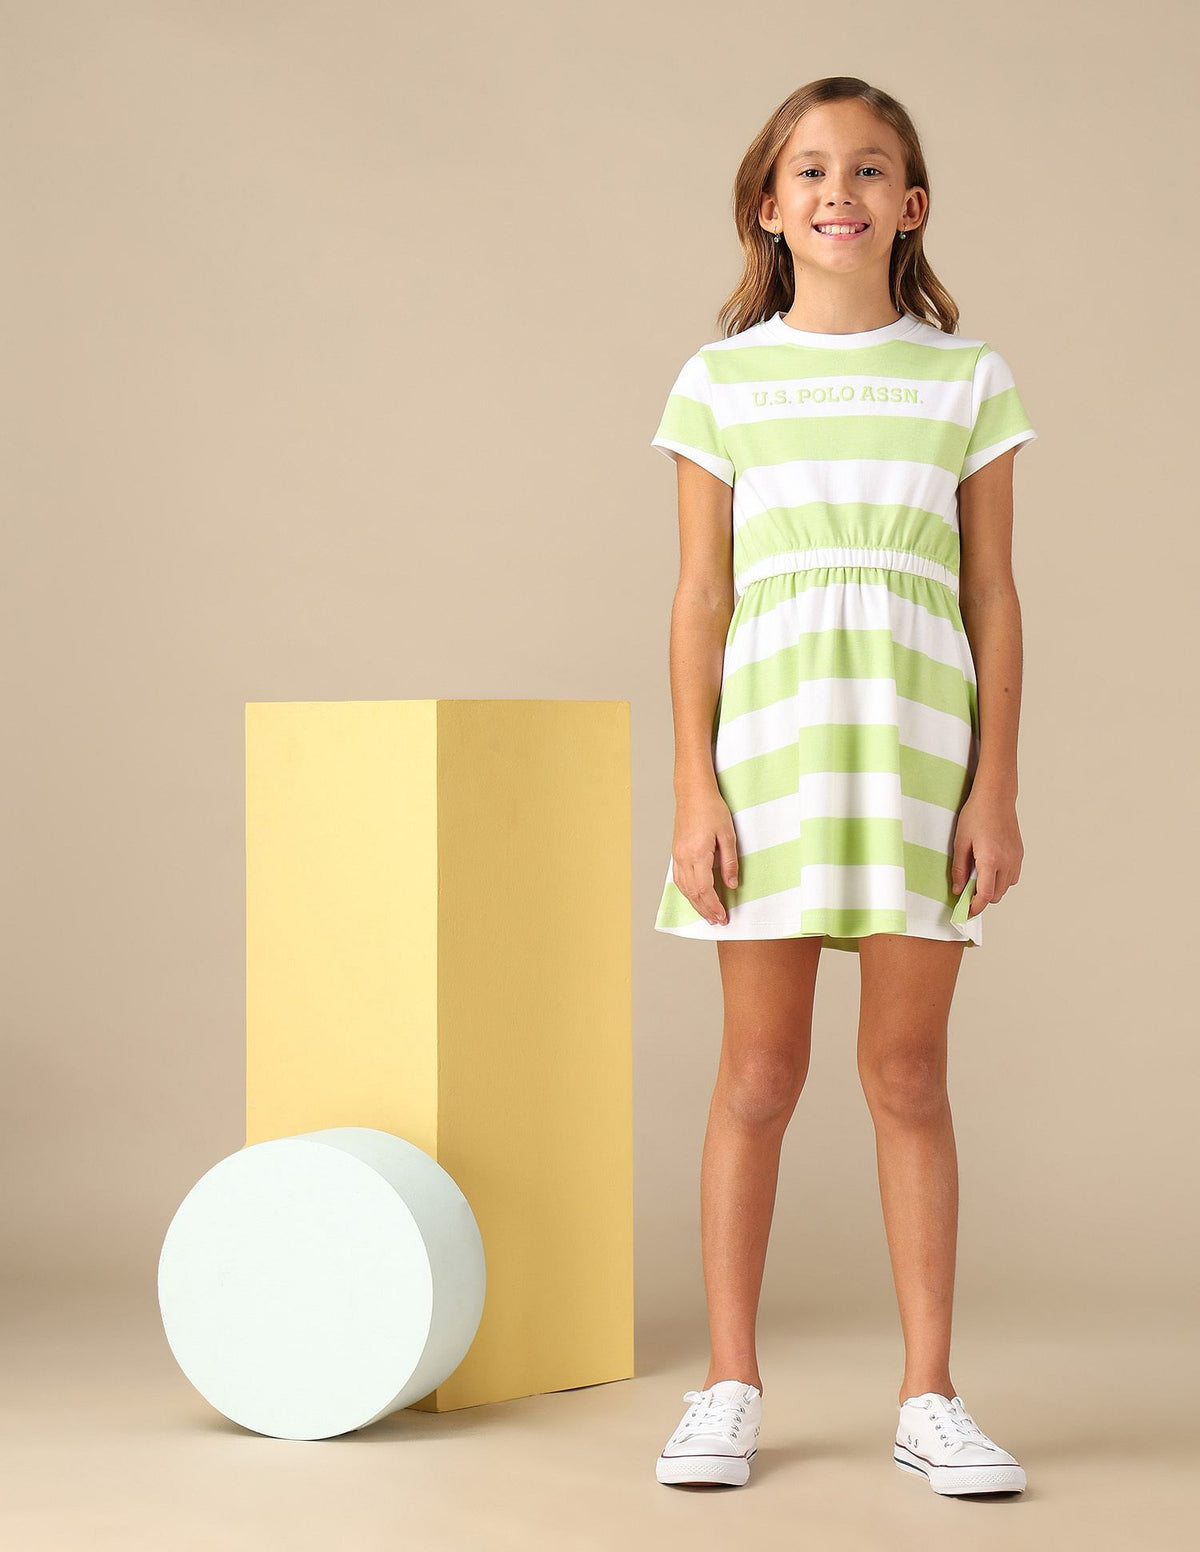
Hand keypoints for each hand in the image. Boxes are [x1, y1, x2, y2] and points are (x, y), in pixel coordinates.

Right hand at [671, 788, 739, 925]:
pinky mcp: (676, 852)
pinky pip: (678, 879)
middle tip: (717, 921)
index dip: (714, 906)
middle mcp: (684, 858)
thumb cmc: (711, 809)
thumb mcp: (728, 835)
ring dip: (695, 904)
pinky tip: (694, 897)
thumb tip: (732, 884)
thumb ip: (730, 862)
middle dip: (705, 910)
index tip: (723, 916)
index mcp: (697, 854)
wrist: (692, 793)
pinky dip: (687, 892)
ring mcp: (677, 855)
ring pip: (684, 888)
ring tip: (707, 914)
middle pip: (693, 893)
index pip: (704, 889)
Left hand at [952, 789, 1023, 918]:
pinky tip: (989, 869)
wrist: (996, 798)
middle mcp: (1007, 863)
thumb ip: (959, 869)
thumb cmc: (976, 816)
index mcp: (990, 861)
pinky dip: (1001, 880)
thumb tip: (958, 890)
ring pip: (1006, 888)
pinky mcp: (1020, 854)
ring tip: (977, 878)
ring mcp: (1016, 859)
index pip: (985, 895)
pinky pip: (1012, 877)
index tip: (966, 912)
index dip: (975, 908)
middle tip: (967, 893)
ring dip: (992, 889)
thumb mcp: (960, 842)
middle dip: (982, 899)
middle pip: (996, 895)